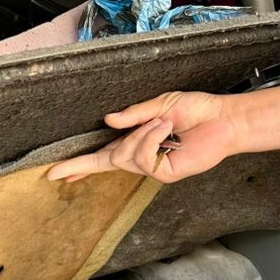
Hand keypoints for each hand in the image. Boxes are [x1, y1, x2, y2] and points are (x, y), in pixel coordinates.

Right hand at [47, 91, 240, 183]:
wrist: (223, 119)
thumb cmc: (197, 110)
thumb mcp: (160, 105)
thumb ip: (134, 114)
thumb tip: (108, 120)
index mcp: (138, 141)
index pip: (103, 157)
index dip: (80, 166)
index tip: (57, 174)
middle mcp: (142, 157)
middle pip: (104, 162)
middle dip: (80, 166)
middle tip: (56, 173)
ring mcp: (153, 167)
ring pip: (124, 157)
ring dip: (141, 135)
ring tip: (164, 123)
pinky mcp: (164, 173)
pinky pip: (143, 158)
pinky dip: (152, 139)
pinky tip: (167, 129)